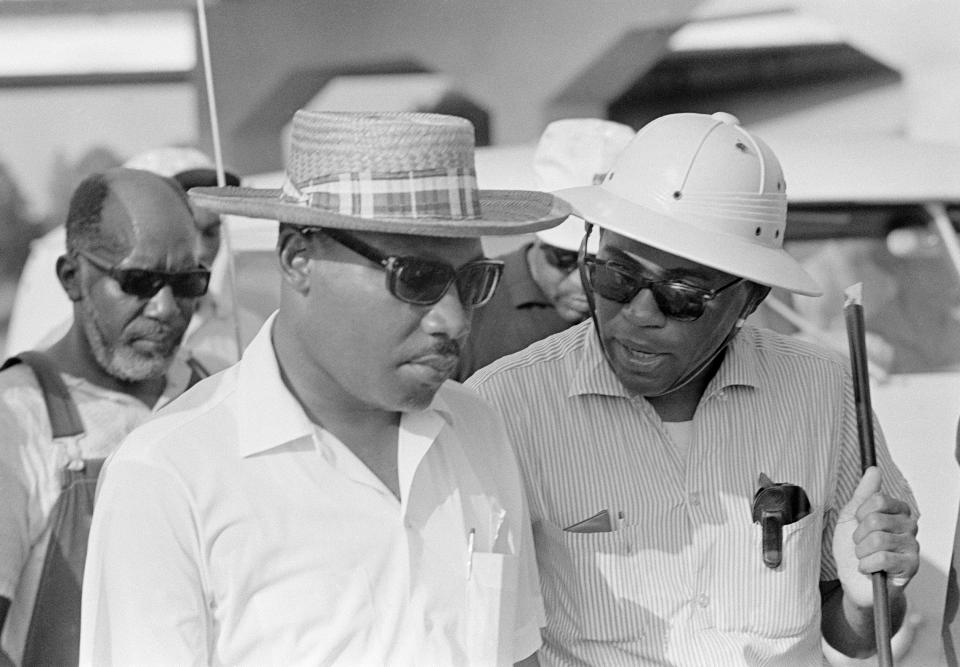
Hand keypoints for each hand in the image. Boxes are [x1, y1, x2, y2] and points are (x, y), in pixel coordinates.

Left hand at [832, 466, 918, 607]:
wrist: (854, 581)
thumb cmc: (853, 548)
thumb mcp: (852, 516)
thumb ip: (863, 493)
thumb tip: (873, 470)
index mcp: (897, 512)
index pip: (877, 499)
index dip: (859, 514)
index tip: (858, 524)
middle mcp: (909, 526)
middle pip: (875, 520)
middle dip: (858, 536)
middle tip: (861, 545)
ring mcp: (912, 547)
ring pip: (877, 540)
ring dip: (861, 552)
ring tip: (865, 557)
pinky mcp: (911, 567)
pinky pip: (883, 559)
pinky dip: (867, 565)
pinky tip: (869, 569)